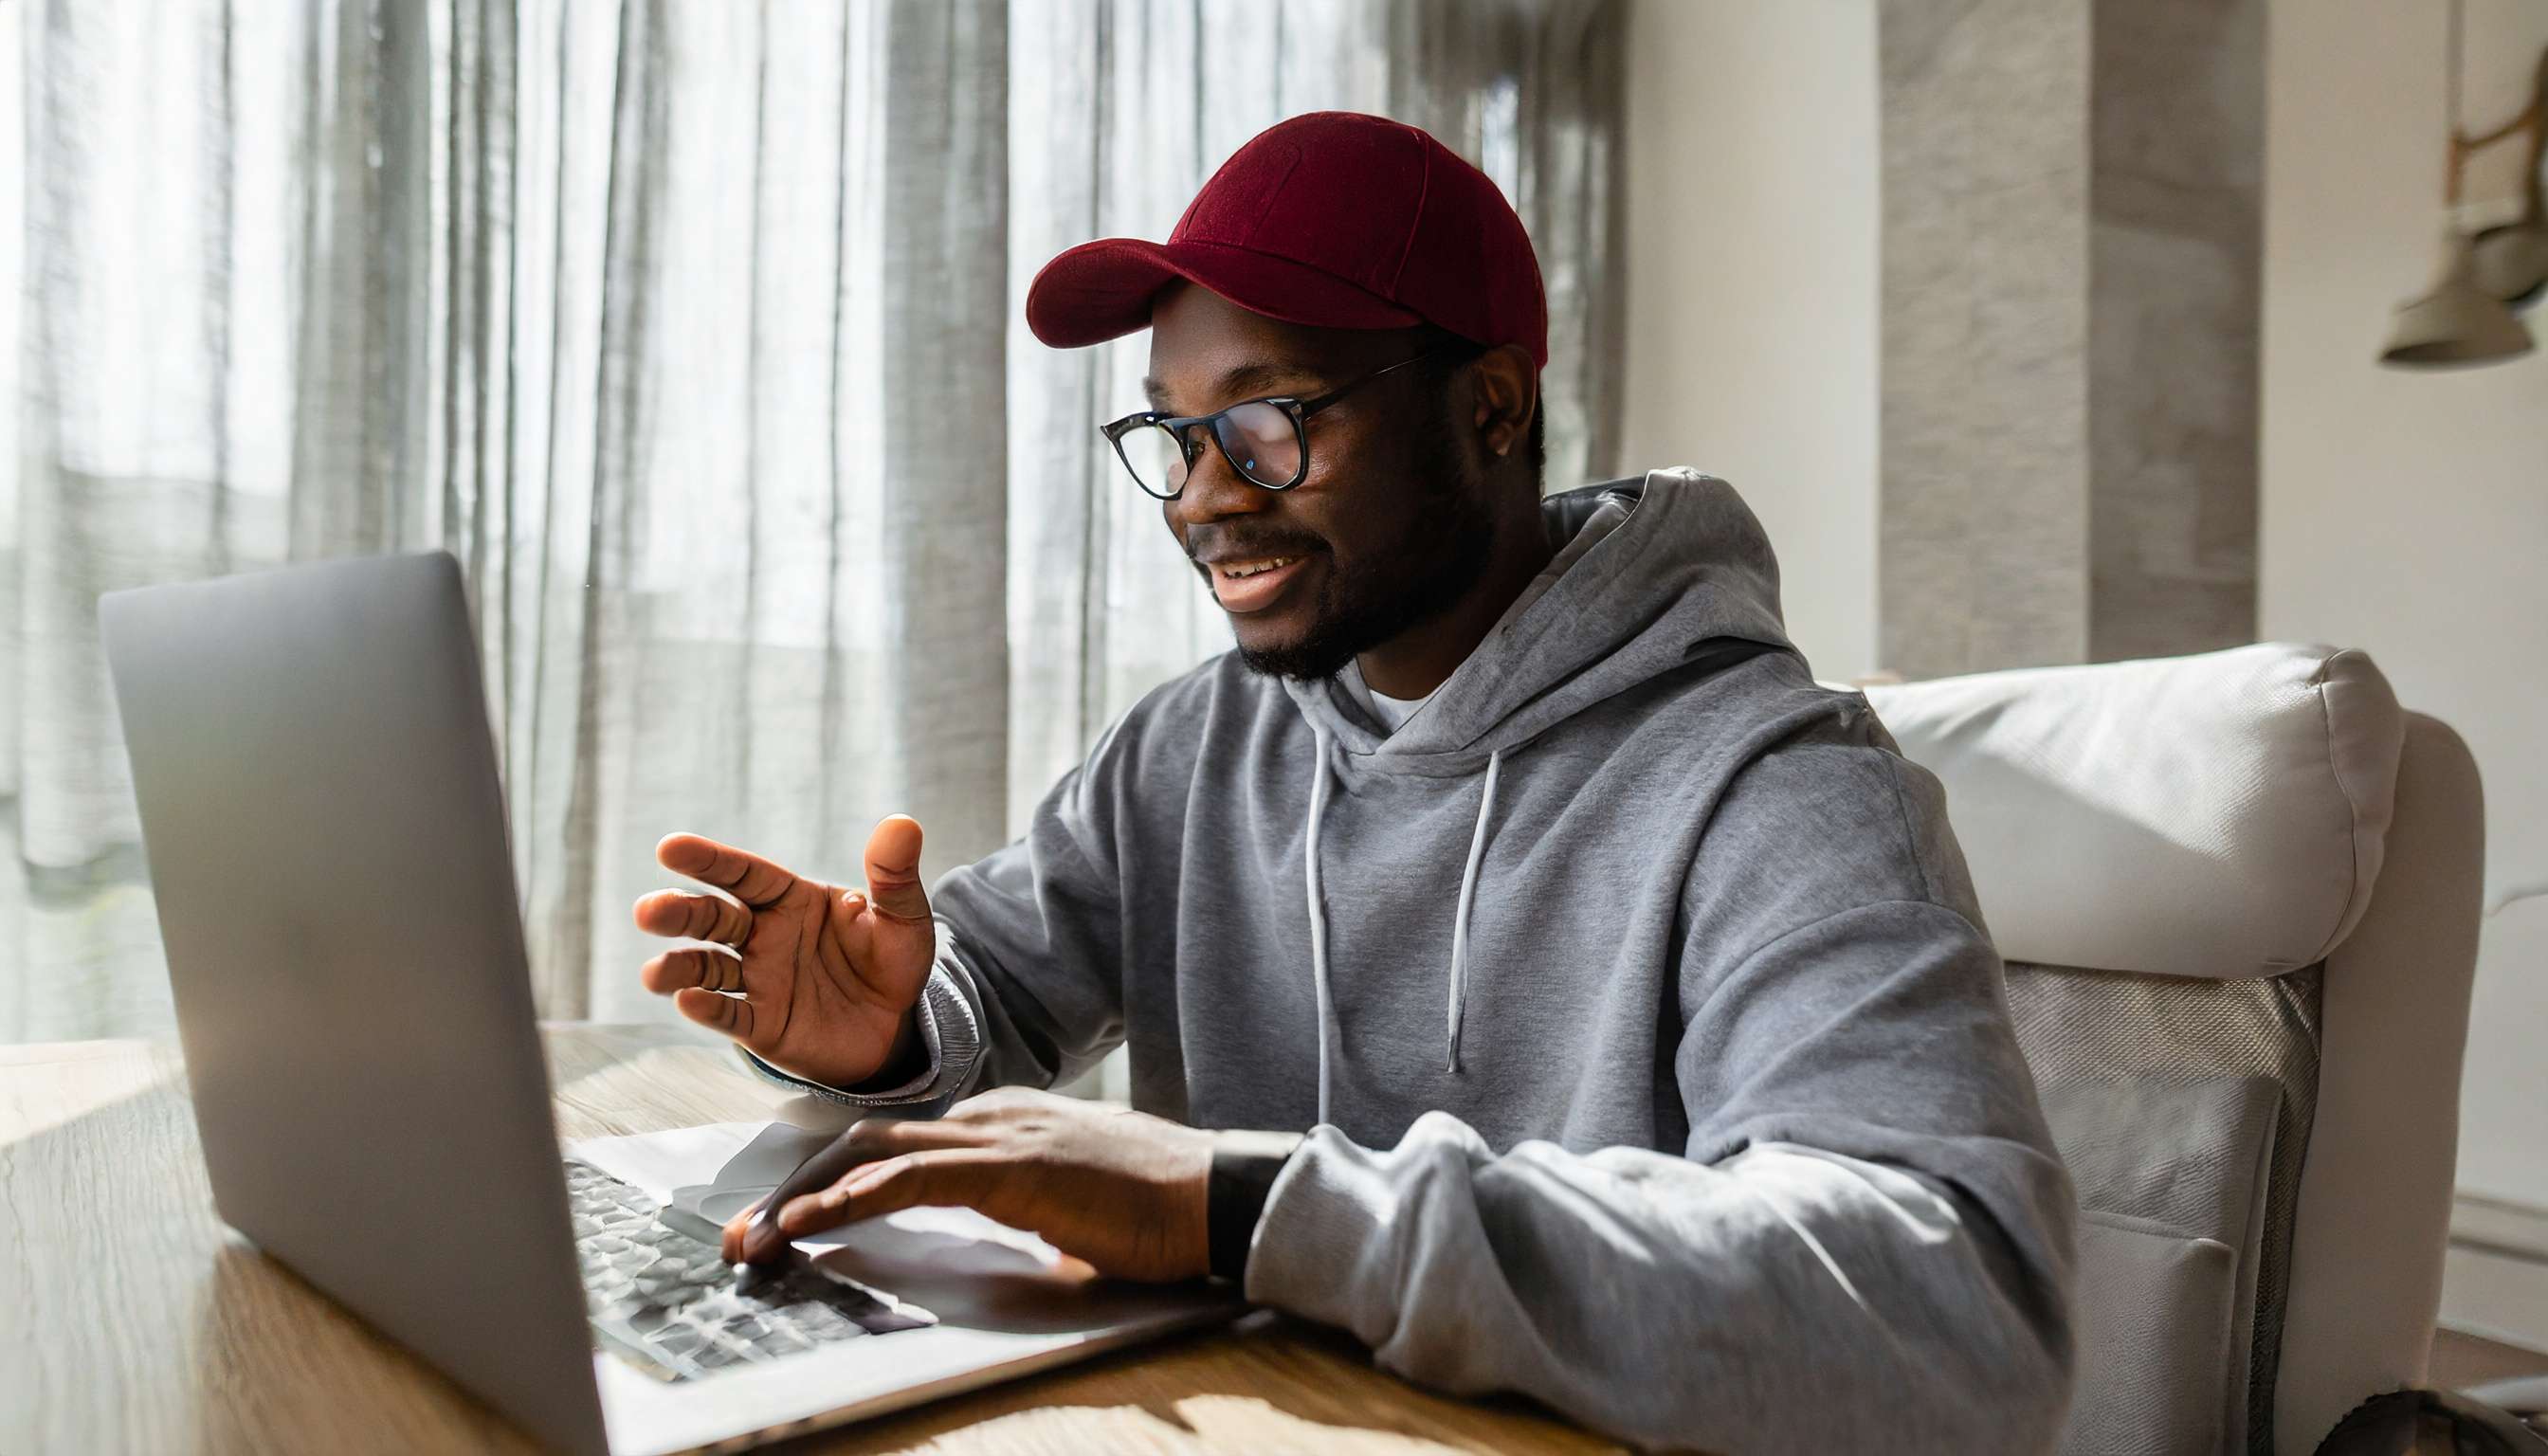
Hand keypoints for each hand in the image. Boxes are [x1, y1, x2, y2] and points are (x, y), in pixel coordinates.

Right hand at [633, 817, 936, 1088]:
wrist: (898, 1026)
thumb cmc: (892, 961)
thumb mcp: (902, 917)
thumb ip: (894, 876)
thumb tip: (902, 824)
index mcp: (790, 899)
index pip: (743, 874)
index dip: (709, 860)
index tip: (670, 848)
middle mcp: (764, 936)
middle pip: (713, 918)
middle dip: (679, 913)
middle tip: (648, 911)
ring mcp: (759, 981)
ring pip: (707, 969)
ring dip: (679, 969)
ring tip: (653, 973)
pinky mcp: (764, 1025)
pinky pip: (732, 1016)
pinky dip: (710, 1010)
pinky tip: (689, 1002)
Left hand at [723, 1088, 1214, 1282]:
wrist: (1219, 1196)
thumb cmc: (1159, 1208)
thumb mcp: (1076, 1204)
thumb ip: (1038, 1206)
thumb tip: (1034, 1235)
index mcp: (1003, 1122)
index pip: (893, 1142)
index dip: (829, 1180)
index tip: (785, 1222)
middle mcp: (991, 1116)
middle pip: (864, 1140)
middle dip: (795, 1188)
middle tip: (745, 1235)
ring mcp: (1001, 1136)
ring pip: (872, 1154)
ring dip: (804, 1200)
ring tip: (757, 1239)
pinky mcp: (1011, 1168)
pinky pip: (910, 1179)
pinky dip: (852, 1201)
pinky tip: (813, 1226)